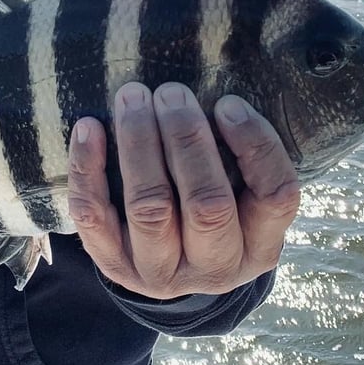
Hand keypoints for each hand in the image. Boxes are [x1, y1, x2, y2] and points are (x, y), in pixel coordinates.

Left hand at [68, 82, 299, 299]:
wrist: (165, 268)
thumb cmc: (212, 211)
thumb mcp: (241, 198)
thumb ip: (239, 159)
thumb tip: (220, 98)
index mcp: (258, 248)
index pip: (275, 198)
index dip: (255, 146)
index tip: (228, 103)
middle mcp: (214, 269)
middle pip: (207, 205)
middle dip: (187, 139)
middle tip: (171, 91)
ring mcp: (160, 273)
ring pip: (149, 208)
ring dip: (139, 144)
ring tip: (133, 98)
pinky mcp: (113, 265)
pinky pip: (94, 215)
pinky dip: (89, 167)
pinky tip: (89, 127)